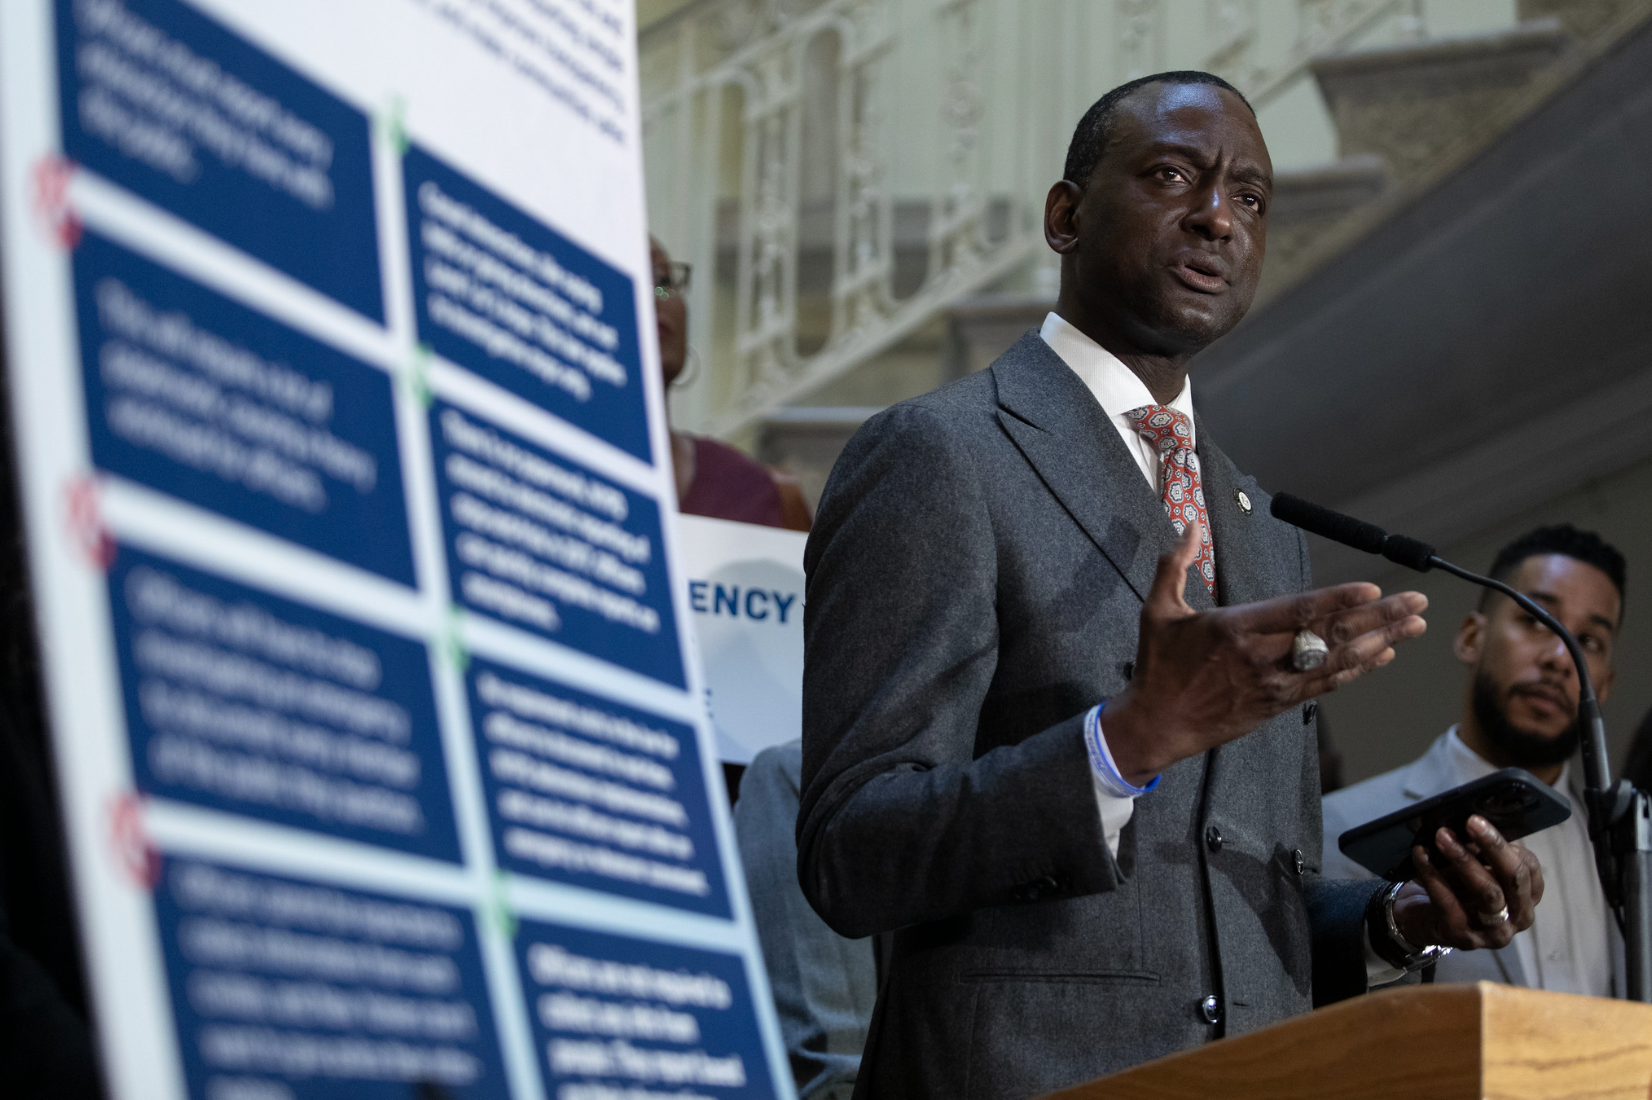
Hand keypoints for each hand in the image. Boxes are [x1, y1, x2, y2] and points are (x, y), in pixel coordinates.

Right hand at [1103, 519, 1427, 783]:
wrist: (1157, 725)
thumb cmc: (1158, 667)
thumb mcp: (1157, 610)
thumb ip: (1174, 564)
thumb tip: (1190, 525)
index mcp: (1235, 629)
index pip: (1298, 611)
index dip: (1339, 600)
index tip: (1373, 589)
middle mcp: (1262, 657)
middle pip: (1331, 635)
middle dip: (1380, 618)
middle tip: (1417, 604)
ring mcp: (1275, 683)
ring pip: (1338, 661)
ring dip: (1382, 642)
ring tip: (1415, 627)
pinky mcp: (1279, 704)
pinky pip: (1327, 685)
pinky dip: (1358, 670)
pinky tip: (1383, 655)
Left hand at [1392, 815, 1543, 950]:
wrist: (1422, 918)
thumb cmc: (1454, 886)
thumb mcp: (1474, 866)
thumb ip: (1480, 850)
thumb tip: (1473, 823)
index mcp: (1527, 896)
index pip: (1529, 867)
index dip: (1506, 844)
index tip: (1480, 820)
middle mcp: (1518, 918)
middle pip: (1513, 878)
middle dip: (1493, 846)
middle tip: (1471, 822)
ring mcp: (1494, 932)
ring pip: (1488, 892)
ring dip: (1464, 860)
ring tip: (1443, 837)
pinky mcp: (1464, 938)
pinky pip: (1448, 902)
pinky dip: (1432, 874)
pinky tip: (1421, 855)